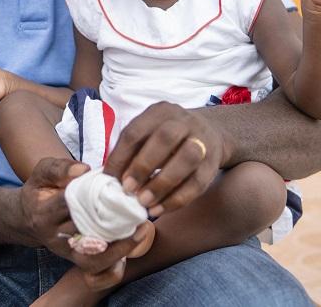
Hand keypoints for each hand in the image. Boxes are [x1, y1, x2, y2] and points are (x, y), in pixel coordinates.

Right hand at [22, 158, 150, 288]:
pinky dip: (115, 263)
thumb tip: (84, 169)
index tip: (118, 185)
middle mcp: (54, 236)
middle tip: (138, 209)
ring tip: (141, 230)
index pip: (70, 205)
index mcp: (44, 212)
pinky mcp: (76, 259)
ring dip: (120, 248)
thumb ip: (60, 168)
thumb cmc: (40, 189)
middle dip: (114, 222)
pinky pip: (96, 270)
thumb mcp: (43, 171)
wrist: (27, 217)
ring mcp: (66, 252)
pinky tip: (131, 246)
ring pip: (93, 259)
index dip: (94, 195)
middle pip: (86, 232)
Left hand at [103, 102, 222, 216]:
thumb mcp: (149, 132)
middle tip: (128, 188)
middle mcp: (183, 122)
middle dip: (143, 165)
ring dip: (162, 182)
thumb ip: (132, 150)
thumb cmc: (168, 137)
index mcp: (160, 112)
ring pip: (186, 158)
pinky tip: (159, 208)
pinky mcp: (212, 164)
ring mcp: (201, 141)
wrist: (210, 132)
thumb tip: (110, 178)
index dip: (120, 156)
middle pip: (165, 138)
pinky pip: (197, 183)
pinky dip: (176, 199)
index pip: (136, 131)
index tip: (108, 179)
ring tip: (144, 201)